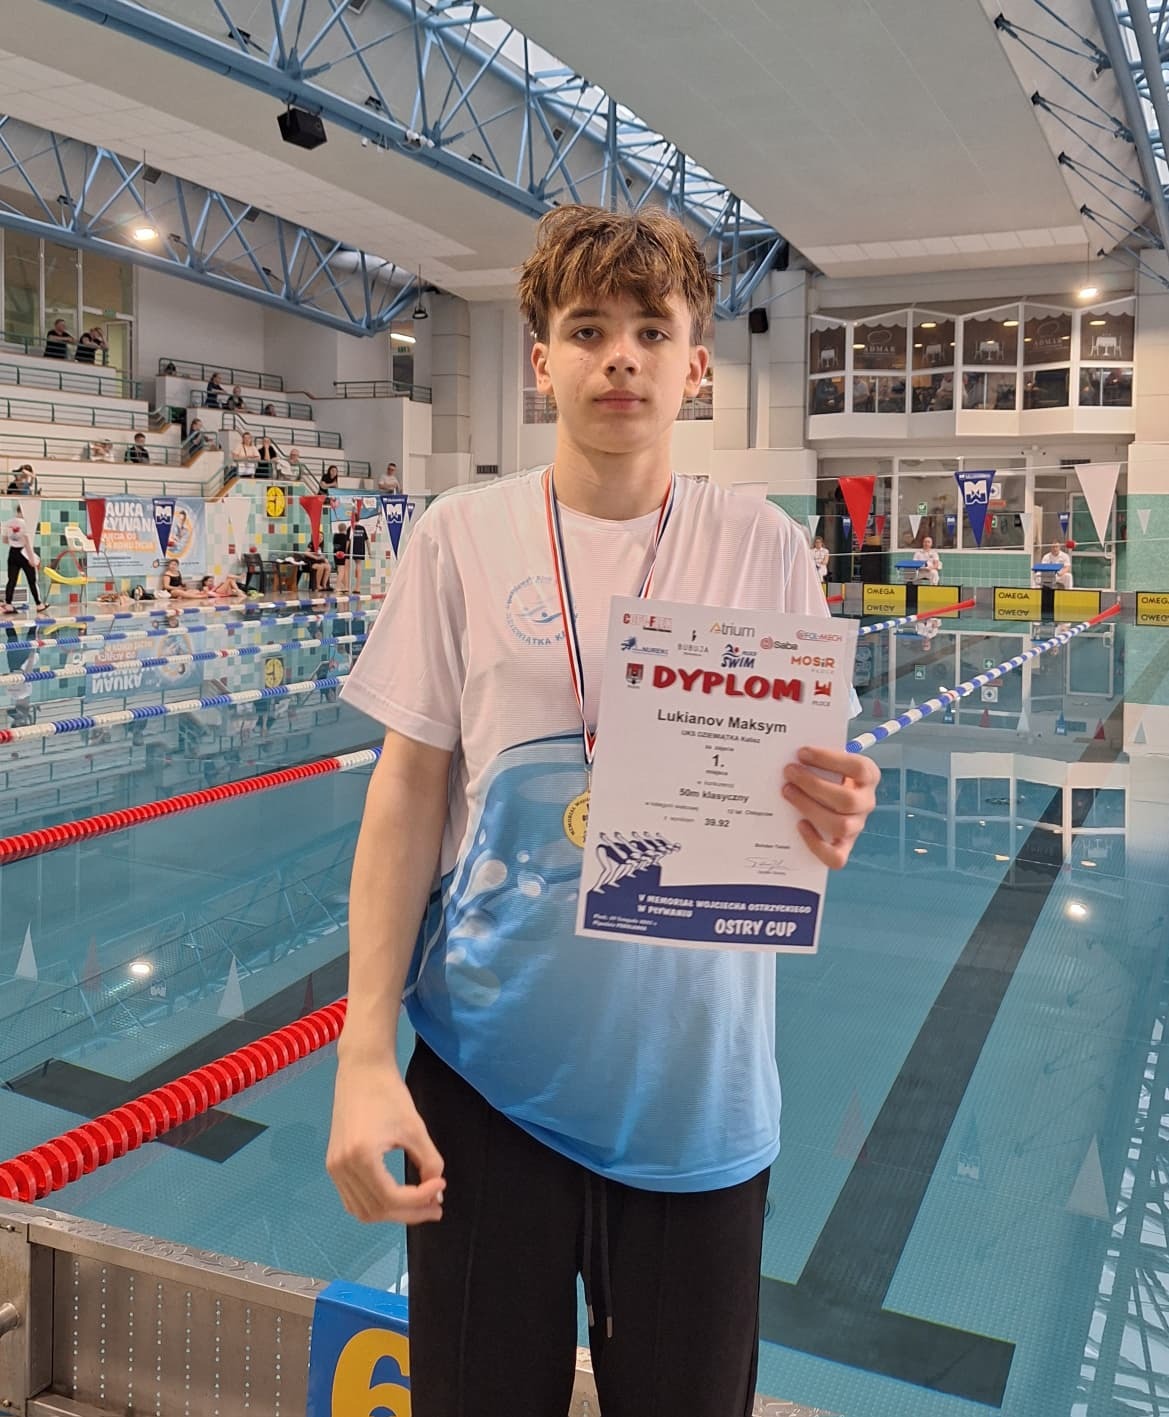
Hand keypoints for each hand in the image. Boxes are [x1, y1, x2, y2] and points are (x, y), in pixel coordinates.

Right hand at [326, 1057, 445, 1224]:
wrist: (362, 1070)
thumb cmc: (390, 1094)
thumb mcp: (415, 1128)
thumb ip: (429, 1163)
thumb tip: (436, 1194)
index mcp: (361, 1156)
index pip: (392, 1197)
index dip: (420, 1199)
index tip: (441, 1187)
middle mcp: (342, 1167)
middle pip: (377, 1210)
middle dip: (409, 1213)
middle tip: (436, 1208)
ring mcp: (334, 1168)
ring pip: (363, 1210)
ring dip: (393, 1214)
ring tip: (420, 1206)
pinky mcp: (333, 1164)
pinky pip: (353, 1199)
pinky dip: (376, 1205)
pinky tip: (398, 1198)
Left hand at [782, 746, 879, 869]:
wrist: (829, 797)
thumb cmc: (826, 773)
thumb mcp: (828, 762)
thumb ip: (818, 758)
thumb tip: (790, 752)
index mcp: (868, 777)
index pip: (858, 768)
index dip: (829, 760)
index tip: (802, 753)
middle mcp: (866, 803)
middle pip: (847, 800)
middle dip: (814, 785)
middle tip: (789, 773)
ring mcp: (856, 826)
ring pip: (840, 826)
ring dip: (810, 808)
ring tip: (787, 792)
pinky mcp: (844, 847)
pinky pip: (837, 857)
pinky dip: (816, 843)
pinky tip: (799, 825)